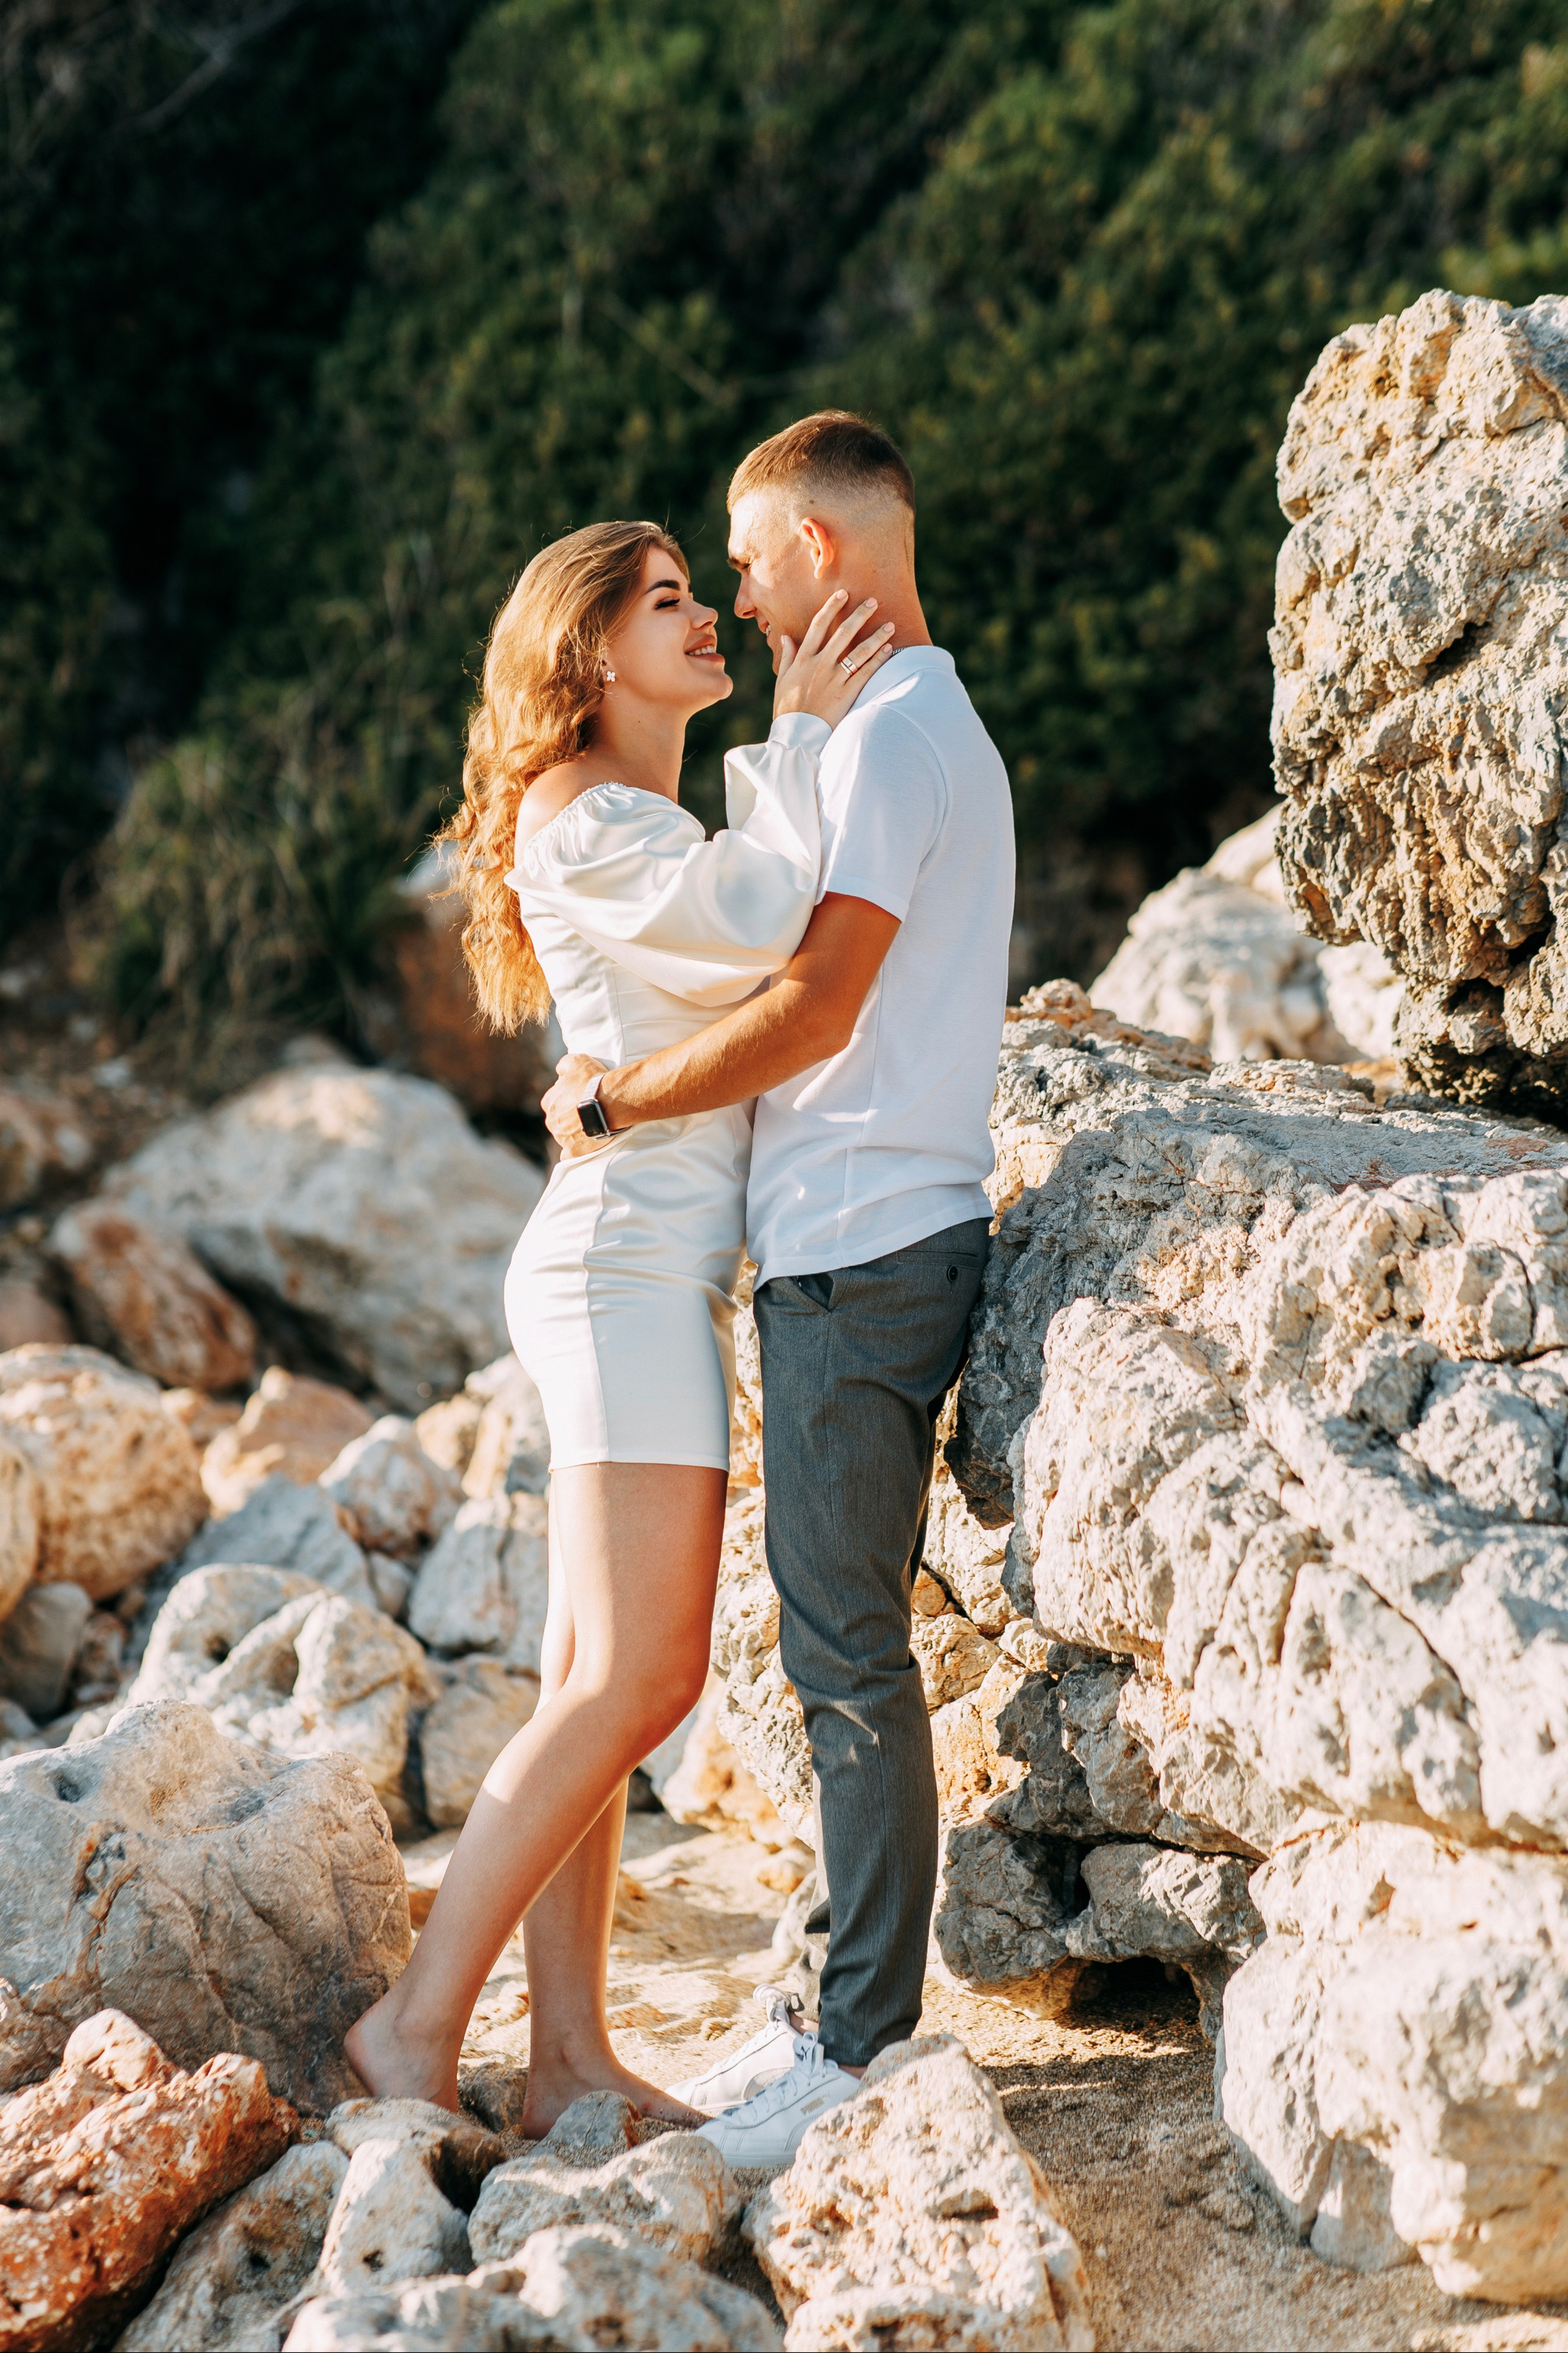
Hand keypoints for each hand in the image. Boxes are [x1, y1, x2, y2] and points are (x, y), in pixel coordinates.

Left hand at [542, 1053, 610, 1157]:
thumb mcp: (577, 1061)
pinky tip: (582, 1147)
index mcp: (549, 1102)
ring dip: (574, 1133)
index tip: (579, 1098)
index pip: (553, 1101)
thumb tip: (560, 1071)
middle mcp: (552, 1121)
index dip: (567, 1099)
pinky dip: (573, 1151)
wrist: (610, 1101)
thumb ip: (564, 1065)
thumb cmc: (593, 1080)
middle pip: (559, 1120)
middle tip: (587, 1112)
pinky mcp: (574, 1151)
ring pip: (564, 1136)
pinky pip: (568, 1155)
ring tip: (592, 1125)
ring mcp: (562, 1138)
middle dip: (569, 1117)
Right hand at [772, 591, 894, 726]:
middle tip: (873, 601)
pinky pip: (865, 673)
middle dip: (859, 615)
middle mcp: (819, 665)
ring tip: (890, 625)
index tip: (843, 594)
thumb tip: (786, 637)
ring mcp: (834, 679)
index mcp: (803, 659)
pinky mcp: (846, 694)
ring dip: (876, 637)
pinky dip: (878, 660)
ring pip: (859, 652)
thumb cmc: (787, 709)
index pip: (818, 625)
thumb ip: (788, 657)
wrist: (796, 735)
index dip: (831, 607)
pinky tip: (888, 649)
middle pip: (842, 633)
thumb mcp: (783, 680)